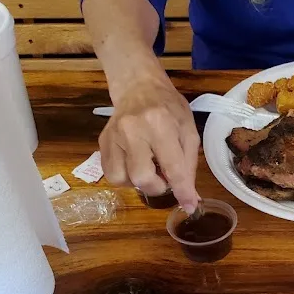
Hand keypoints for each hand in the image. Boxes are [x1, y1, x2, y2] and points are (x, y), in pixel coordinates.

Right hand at [98, 74, 200, 211]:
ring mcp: (113, 136)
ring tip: (147, 166)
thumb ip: (188, 165)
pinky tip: (134, 163)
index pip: (172, 167)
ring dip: (138, 182)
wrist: (138, 87)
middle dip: (156, 186)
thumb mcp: (188, 131)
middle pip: (141, 178)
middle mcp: (133, 130)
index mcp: (160, 125)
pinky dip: (125, 177)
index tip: (189, 206)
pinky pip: (110, 174)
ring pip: (121, 180)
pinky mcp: (102, 141)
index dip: (182, 191)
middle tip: (163, 175)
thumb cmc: (169, 109)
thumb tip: (190, 198)